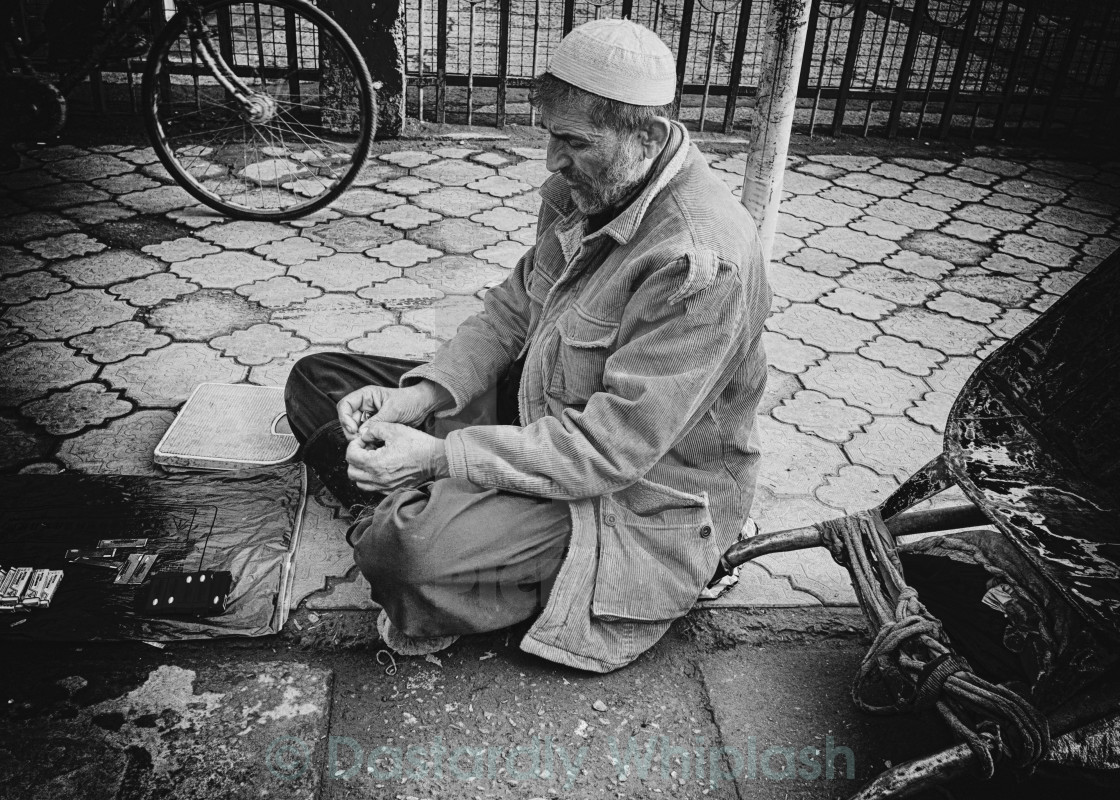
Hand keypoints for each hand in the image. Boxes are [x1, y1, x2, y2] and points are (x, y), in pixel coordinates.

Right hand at [336, 380, 451, 439]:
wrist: (423, 407)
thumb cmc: (410, 401)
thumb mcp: (393, 410)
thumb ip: (377, 421)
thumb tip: (362, 433)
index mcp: (366, 396)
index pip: (345, 405)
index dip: (345, 418)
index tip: (353, 430)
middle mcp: (365, 406)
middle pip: (348, 420)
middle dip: (352, 432)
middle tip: (361, 441)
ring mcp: (369, 417)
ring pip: (356, 430)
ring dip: (360, 438)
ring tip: (369, 444)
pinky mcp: (375, 427)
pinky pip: (366, 435)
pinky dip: (368, 441)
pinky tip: (374, 445)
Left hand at [346, 421, 448, 491]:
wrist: (435, 459)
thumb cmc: (417, 445)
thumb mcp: (394, 429)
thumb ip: (374, 429)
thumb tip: (364, 435)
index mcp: (376, 463)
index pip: (350, 456)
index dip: (354, 444)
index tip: (364, 440)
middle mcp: (378, 478)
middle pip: (351, 472)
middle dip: (355, 458)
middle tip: (366, 449)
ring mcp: (384, 486)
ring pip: (360, 482)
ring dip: (361, 470)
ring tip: (372, 459)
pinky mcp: (391, 490)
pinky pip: (372, 488)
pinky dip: (370, 478)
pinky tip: (380, 467)